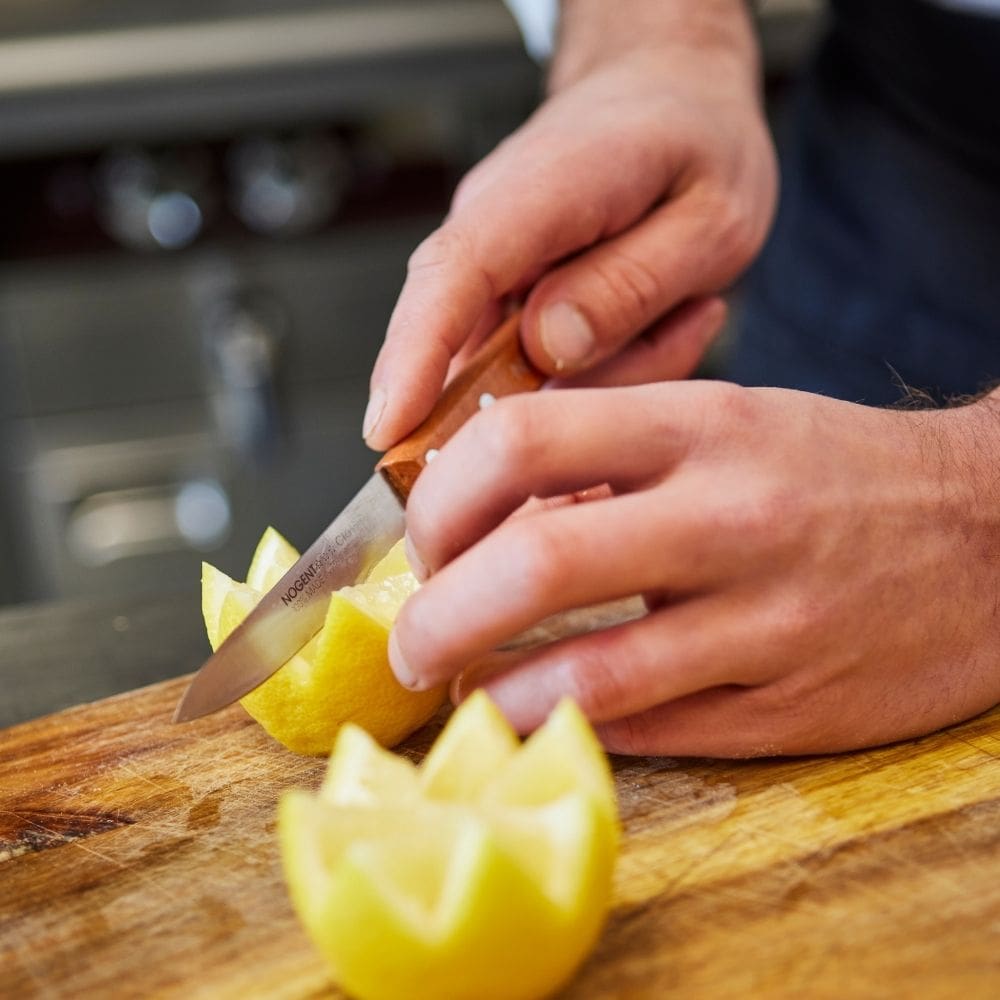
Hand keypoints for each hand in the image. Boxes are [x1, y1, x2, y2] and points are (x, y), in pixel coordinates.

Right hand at [363, 0, 775, 448]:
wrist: (673, 93)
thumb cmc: (696, 143)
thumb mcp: (710, 220)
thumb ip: (628, 287)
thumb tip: (548, 347)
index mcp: (541, 190)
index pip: (455, 275)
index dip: (414, 357)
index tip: (389, 429)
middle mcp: (493, 224)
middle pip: (467, 346)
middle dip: (543, 394)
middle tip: (659, 342)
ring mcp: (492, 261)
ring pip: (509, 369)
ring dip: (598, 371)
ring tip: (677, 311)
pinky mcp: (505, 292)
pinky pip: (531, 363)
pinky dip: (597, 366)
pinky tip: (652, 321)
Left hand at [388, 383, 999, 756]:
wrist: (990, 532)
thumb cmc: (834, 472)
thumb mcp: (727, 424)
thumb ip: (611, 459)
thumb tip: (488, 507)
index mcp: (700, 425)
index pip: (523, 440)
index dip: (443, 497)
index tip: (424, 540)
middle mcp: (730, 513)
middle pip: (536, 561)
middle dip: (439, 613)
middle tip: (410, 642)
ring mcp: (765, 616)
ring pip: (590, 671)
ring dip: (493, 694)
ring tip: (455, 694)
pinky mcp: (792, 702)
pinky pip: (653, 727)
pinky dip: (571, 729)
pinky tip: (538, 720)